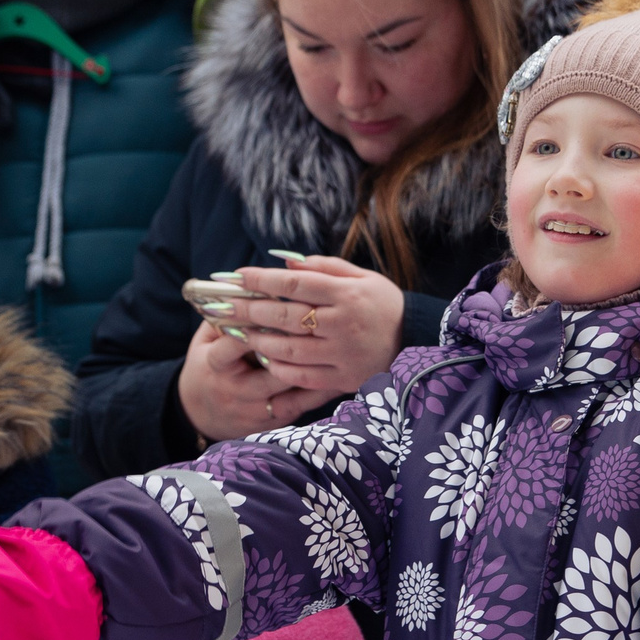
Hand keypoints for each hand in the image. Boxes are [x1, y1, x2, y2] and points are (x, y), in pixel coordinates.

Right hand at [177, 317, 333, 442]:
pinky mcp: (273, 421)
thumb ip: (223, 318)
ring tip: (334, 343)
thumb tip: (242, 286)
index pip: (230, 346)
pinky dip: (321, 388)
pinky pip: (302, 404)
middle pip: (268, 367)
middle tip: (316, 323)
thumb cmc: (209, 365)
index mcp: (214, 366)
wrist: (203, 413)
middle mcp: (235, 390)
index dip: (250, 327)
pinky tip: (339, 372)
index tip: (270, 305)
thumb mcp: (206, 341)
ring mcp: (255, 408)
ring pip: (289, 386)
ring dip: (312, 364)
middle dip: (291, 344)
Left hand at [227, 256, 406, 397]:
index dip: (263, 279)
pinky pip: (302, 375)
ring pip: (289, 348)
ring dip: (259, 340)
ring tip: (239, 332)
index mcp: (346, 294)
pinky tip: (264, 358)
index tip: (238, 276)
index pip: (295, 283)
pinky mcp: (342, 377)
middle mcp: (342, 323)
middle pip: (286, 315)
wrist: (416, 342)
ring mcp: (341, 353)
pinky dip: (279, 368)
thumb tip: (284, 262)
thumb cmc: (383, 304)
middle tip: (224, 306)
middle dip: (249, 309)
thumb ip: (324, 267)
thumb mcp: (362, 277)